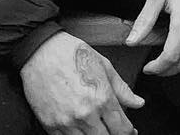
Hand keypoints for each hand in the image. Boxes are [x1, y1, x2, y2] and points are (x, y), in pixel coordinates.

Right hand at [20, 31, 142, 134]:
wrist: (41, 52)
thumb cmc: (73, 55)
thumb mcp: (104, 66)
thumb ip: (123, 89)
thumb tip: (138, 103)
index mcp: (102, 98)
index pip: (122, 128)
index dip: (129, 132)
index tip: (130, 130)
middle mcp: (85, 114)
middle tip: (113, 129)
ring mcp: (66, 122)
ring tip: (97, 128)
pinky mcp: (50, 125)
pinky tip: (80, 129)